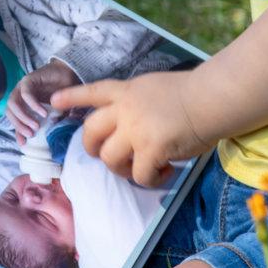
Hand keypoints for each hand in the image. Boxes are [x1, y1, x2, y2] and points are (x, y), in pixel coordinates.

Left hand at [6, 60, 80, 144]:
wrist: (69, 73)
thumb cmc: (60, 93)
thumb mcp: (54, 112)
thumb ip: (49, 122)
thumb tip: (46, 135)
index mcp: (22, 103)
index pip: (14, 118)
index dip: (17, 131)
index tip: (24, 143)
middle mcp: (19, 95)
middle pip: (10, 111)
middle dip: (18, 125)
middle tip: (31, 134)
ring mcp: (22, 87)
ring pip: (13, 103)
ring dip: (23, 116)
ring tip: (36, 125)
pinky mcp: (29, 79)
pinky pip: (25, 93)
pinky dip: (32, 104)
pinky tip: (43, 113)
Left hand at [50, 71, 214, 186]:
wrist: (213, 99)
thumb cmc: (194, 93)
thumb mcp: (155, 88)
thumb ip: (138, 102)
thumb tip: (132, 127)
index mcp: (127, 91)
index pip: (93, 92)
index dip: (72, 98)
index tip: (53, 103)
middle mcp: (125, 109)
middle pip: (91, 133)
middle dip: (93, 149)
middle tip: (107, 157)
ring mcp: (135, 130)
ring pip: (110, 159)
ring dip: (123, 170)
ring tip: (143, 168)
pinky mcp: (150, 150)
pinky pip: (140, 176)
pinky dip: (151, 180)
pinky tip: (166, 173)